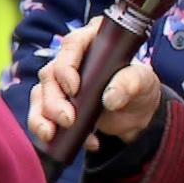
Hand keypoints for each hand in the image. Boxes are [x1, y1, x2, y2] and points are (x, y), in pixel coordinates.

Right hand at [28, 17, 163, 147]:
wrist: (137, 114)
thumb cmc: (140, 88)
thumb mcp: (143, 82)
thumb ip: (130, 84)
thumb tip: (110, 98)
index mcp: (93, 42)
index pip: (72, 45)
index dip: (67, 66)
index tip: (75, 89)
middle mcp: (72, 59)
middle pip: (50, 74)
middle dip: (54, 100)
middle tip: (68, 120)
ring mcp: (60, 81)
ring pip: (40, 94)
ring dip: (43, 116)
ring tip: (54, 134)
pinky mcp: (55, 103)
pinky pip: (39, 114)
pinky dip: (46, 129)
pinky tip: (65, 140)